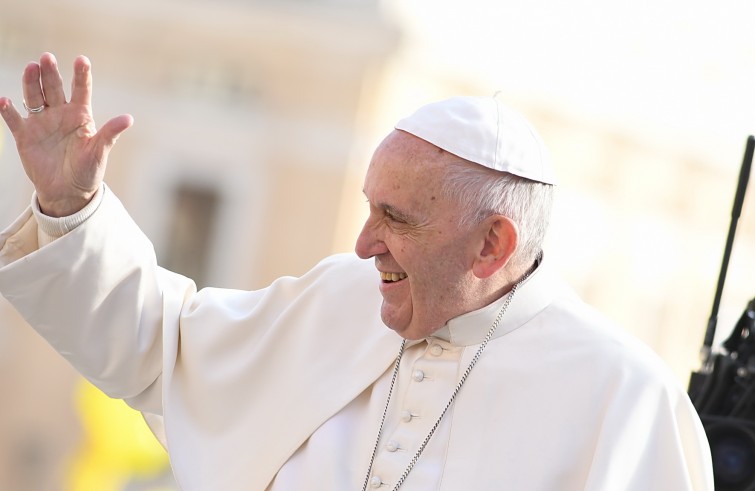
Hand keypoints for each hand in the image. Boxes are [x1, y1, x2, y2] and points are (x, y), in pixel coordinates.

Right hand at [0, 53, 132, 216]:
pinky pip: (14, 119)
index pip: (81, 90)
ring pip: (34, 97)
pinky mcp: (25, 135)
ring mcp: (41, 122)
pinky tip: (4, 101)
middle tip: (47, 58)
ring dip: (31, 83)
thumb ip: (110, 133)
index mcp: (80, 115)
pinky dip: (8, 110)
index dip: (81, 75)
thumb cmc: (88, 171)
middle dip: (50, 73)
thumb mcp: (100, 152)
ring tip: (31, 68)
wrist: (68, 192)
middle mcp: (60, 114)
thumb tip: (129, 118)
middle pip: (54, 88)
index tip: (81, 60)